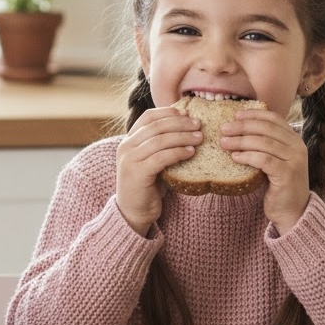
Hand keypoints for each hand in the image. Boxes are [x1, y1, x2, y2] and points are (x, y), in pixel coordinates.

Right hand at [116, 105, 201, 234]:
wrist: (133, 211)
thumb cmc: (148, 185)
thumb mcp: (151, 160)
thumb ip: (160, 145)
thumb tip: (186, 125)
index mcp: (128, 140)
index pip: (148, 117)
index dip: (168, 112)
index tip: (187, 113)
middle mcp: (126, 147)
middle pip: (156, 126)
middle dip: (180, 123)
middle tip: (198, 125)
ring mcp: (129, 159)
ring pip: (159, 140)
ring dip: (182, 137)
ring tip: (199, 138)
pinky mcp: (138, 173)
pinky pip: (161, 157)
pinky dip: (178, 152)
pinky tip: (191, 153)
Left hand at [219, 109, 309, 232]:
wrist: (292, 211)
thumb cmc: (277, 184)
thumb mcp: (273, 159)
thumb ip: (263, 144)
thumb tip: (236, 128)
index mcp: (294, 139)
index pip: (274, 118)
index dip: (254, 114)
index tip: (235, 115)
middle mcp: (298, 146)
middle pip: (266, 129)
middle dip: (242, 127)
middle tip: (224, 129)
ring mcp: (295, 160)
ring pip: (264, 143)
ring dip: (240, 141)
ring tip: (224, 143)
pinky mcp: (288, 174)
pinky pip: (264, 160)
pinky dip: (247, 156)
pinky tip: (234, 157)